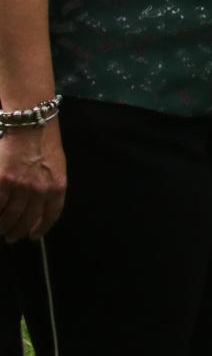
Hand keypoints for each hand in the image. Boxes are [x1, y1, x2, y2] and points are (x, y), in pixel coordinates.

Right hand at [0, 122, 65, 242]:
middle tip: (10, 236)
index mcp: (57, 187)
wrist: (30, 125)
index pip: (50, 216)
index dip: (40, 228)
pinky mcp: (2, 181)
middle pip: (26, 220)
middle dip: (16, 232)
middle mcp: (40, 190)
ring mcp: (19, 187)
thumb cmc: (44, 144)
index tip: (32, 236)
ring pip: (8, 217)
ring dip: (2, 226)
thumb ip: (50, 187)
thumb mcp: (57, 167)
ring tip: (1, 228)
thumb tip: (40, 208)